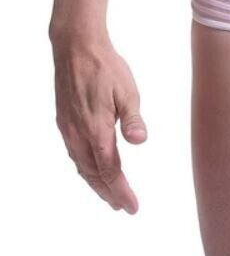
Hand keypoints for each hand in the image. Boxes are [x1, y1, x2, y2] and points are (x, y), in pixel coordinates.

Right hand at [52, 35, 146, 212]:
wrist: (76, 48)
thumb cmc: (106, 68)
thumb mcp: (127, 91)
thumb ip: (132, 119)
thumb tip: (140, 141)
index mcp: (96, 130)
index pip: (110, 171)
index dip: (121, 191)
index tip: (132, 207)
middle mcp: (78, 134)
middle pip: (93, 174)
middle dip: (108, 193)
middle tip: (122, 207)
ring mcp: (68, 129)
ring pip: (81, 165)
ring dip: (96, 182)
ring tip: (110, 193)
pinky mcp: (64, 121)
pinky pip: (74, 153)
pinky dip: (85, 167)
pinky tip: (93, 167)